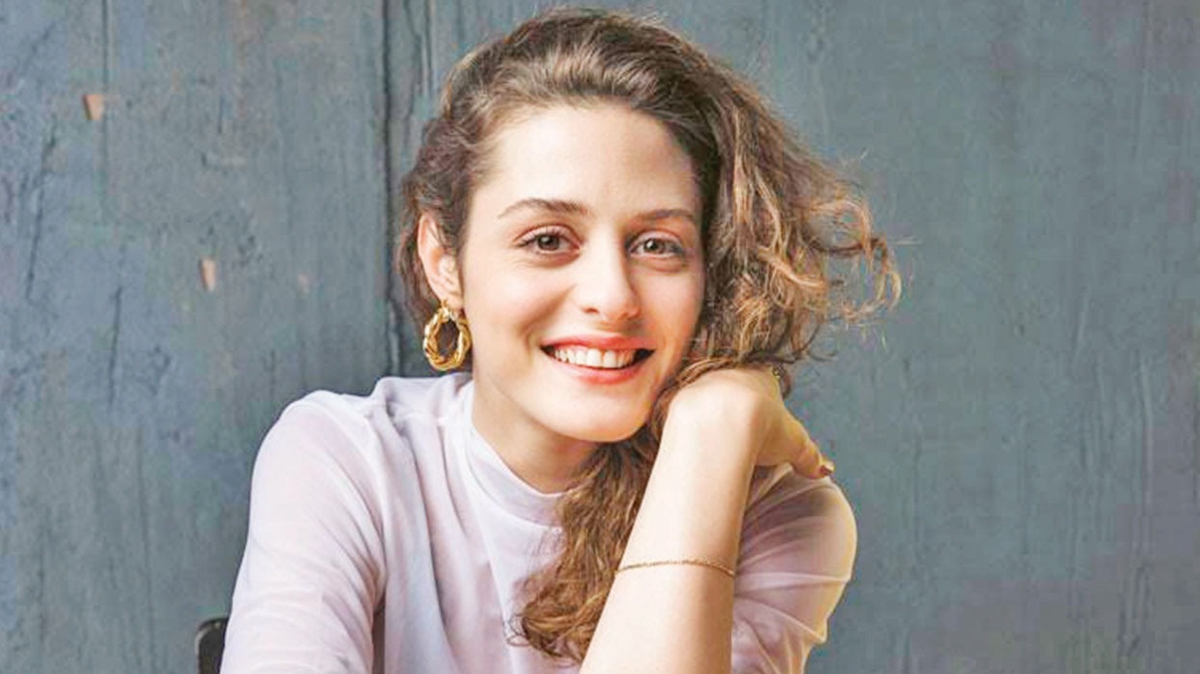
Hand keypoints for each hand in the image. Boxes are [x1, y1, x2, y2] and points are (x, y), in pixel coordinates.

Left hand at [664, 367, 833, 479]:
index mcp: (760, 375)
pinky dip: (689, 425)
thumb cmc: (762, 429)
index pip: (763, 383)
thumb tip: (826, 470)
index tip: (763, 427)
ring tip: (715, 442)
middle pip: (733, 388)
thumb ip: (810, 456)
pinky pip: (686, 411)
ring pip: (707, 397)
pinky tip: (692, 441)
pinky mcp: (680, 397)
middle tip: (738, 436)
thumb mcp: (794, 443)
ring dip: (710, 415)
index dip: (764, 406)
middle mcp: (729, 372)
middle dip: (735, 409)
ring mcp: (702, 381)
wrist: (720, 423)